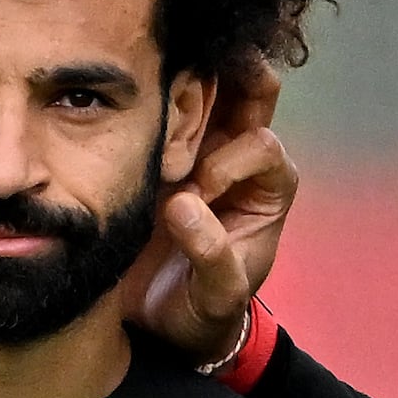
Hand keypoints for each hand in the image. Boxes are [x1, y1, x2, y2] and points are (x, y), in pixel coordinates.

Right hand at [128, 61, 292, 365]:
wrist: (161, 322)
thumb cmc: (204, 309)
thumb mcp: (218, 294)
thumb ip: (211, 254)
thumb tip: (182, 203)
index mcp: (268, 186)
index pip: (262, 144)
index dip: (228, 162)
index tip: (196, 195)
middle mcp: (239, 155)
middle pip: (250, 89)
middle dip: (225, 75)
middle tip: (183, 84)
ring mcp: (199, 145)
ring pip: (207, 86)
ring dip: (184, 82)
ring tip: (152, 98)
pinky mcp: (159, 147)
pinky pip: (162, 106)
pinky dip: (151, 98)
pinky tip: (129, 105)